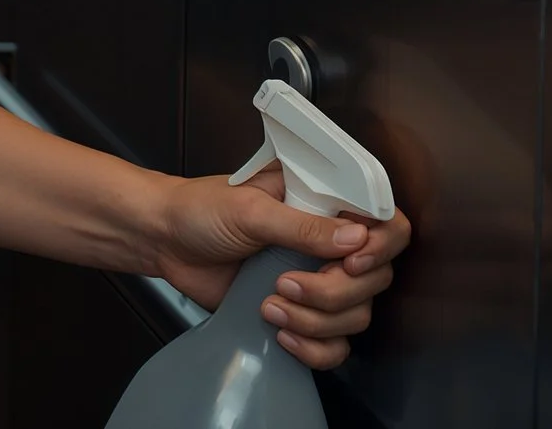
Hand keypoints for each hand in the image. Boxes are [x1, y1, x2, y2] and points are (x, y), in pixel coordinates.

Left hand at [148, 165, 412, 368]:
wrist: (164, 238)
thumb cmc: (200, 210)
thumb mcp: (248, 208)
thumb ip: (302, 226)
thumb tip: (356, 240)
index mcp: (326, 205)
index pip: (387, 225)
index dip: (381, 248)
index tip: (349, 262)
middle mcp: (331, 244)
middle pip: (376, 279)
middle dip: (333, 291)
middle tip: (285, 283)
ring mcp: (318, 280)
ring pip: (357, 315)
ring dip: (316, 319)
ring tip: (269, 304)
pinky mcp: (301, 313)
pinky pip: (333, 345)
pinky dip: (314, 348)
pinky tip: (282, 334)